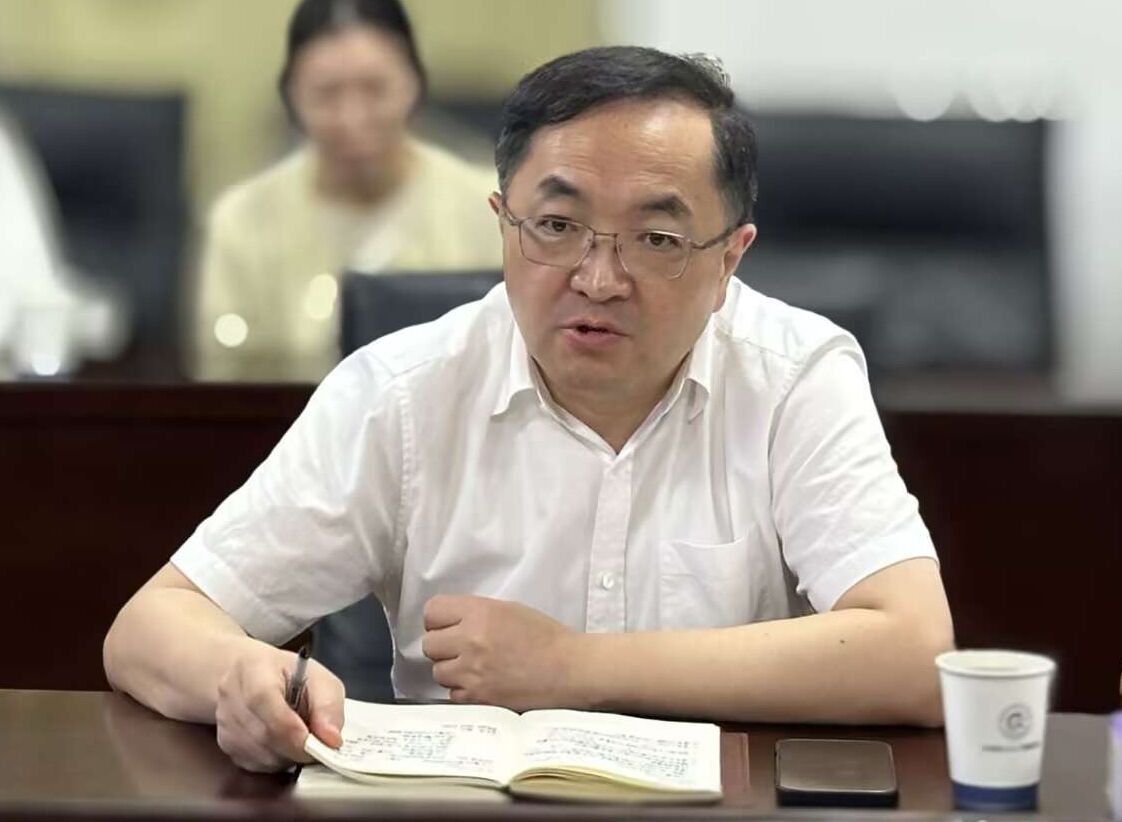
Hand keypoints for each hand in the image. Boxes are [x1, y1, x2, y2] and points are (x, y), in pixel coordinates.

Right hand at [214, 637, 344, 771]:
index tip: (317, 745)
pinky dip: (274, 762)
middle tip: (317, 747)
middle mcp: (230, 694)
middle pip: (262, 734)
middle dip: (295, 748)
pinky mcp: (224, 743)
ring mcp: (223, 721)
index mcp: (253, 668)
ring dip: (286, 757)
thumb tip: (332, 740)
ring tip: (300, 740)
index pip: (263, 700)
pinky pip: (253, 764)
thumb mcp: (319, 679)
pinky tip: (282, 745)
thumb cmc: (290, 675)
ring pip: (258, 755)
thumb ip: (328, 705)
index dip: (291, 729)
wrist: (253, 676)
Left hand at [422, 595, 581, 709]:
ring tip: (475, 668)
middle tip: (462, 649)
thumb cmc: (546, 636)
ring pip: (437, 671)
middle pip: (429, 644)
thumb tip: (451, 624)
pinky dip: (464, 690)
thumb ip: (476, 614)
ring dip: (452, 670)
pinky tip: (483, 684)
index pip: (432, 611)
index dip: (438, 620)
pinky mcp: (478, 698)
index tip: (448, 626)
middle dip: (443, 646)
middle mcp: (470, 640)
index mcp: (480, 613)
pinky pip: (453, 694)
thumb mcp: (509, 610)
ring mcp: (472, 672)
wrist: (570, 669)